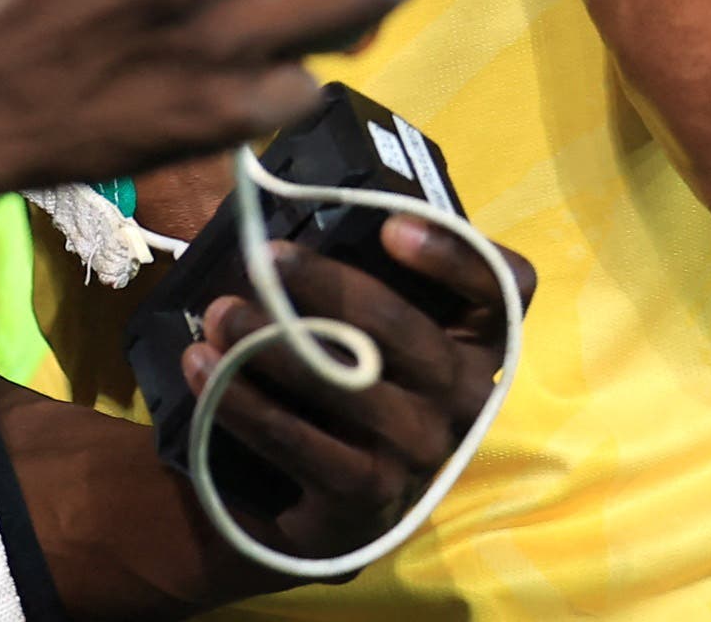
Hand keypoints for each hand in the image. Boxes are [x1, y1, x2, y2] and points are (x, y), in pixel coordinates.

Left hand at [188, 217, 536, 565]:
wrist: (319, 501)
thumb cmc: (346, 383)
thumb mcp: (372, 330)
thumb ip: (362, 276)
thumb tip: (290, 208)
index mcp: (478, 342)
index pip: (506, 290)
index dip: (456, 256)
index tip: (390, 226)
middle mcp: (465, 398)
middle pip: (407, 330)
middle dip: (327, 286)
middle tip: (263, 258)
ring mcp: (421, 452)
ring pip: (350, 386)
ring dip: (273, 345)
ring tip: (220, 314)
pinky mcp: (369, 499)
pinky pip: (304, 446)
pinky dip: (248, 405)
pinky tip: (205, 371)